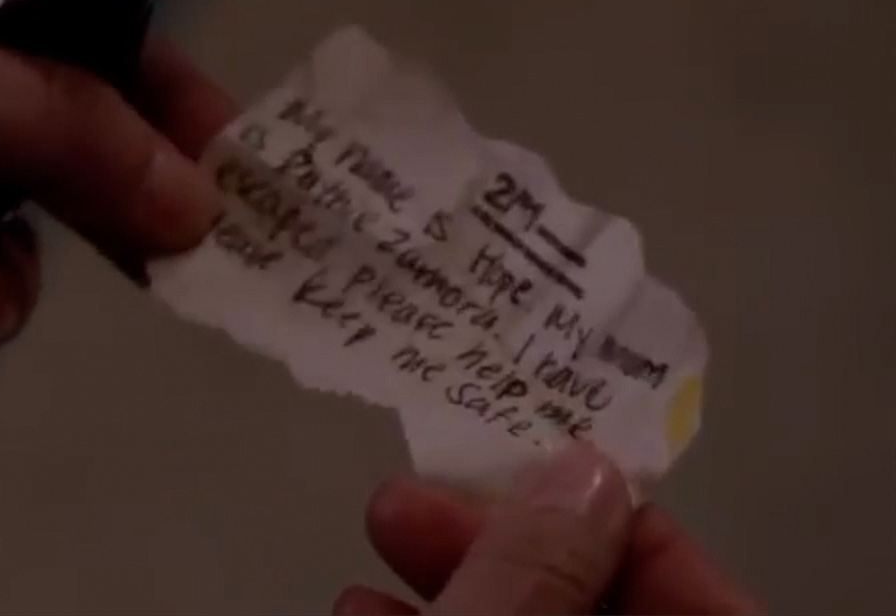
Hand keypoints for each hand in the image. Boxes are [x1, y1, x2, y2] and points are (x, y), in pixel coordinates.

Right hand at [336, 445, 761, 614]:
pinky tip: (362, 605)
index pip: (704, 597)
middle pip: (594, 604)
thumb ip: (542, 570)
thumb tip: (583, 471)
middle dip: (503, 538)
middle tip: (423, 491)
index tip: (541, 465)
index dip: (623, 522)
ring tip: (383, 527)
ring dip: (451, 578)